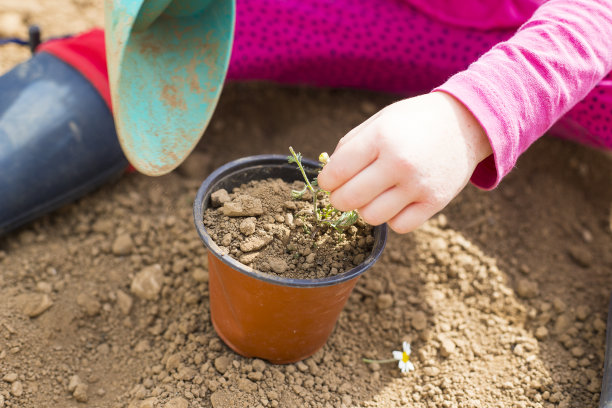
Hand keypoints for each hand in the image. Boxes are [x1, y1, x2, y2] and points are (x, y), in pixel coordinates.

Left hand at [317, 91, 491, 232]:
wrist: (466, 123)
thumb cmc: (413, 122)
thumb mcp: (379, 121)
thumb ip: (349, 147)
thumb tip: (328, 179)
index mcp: (380, 137)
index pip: (336, 173)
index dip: (327, 181)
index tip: (331, 181)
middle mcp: (399, 162)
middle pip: (349, 200)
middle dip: (340, 199)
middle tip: (345, 193)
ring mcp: (418, 185)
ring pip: (371, 217)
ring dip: (366, 209)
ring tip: (374, 195)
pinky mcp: (435, 202)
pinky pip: (399, 226)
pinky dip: (392, 218)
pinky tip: (396, 202)